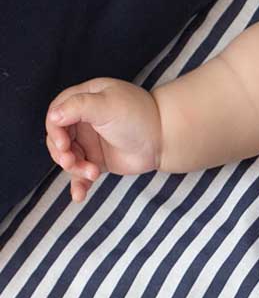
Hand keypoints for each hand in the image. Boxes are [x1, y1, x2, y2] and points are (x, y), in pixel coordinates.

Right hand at [44, 78, 162, 203]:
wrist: (166, 139)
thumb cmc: (139, 117)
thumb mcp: (106, 106)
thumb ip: (78, 107)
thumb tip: (53, 116)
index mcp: (85, 100)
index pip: (56, 113)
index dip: (55, 129)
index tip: (64, 143)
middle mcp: (85, 120)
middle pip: (58, 139)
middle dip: (61, 153)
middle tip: (71, 162)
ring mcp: (91, 141)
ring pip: (68, 158)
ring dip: (74, 168)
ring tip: (92, 173)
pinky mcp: (98, 161)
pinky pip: (81, 174)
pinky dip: (78, 185)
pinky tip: (79, 197)